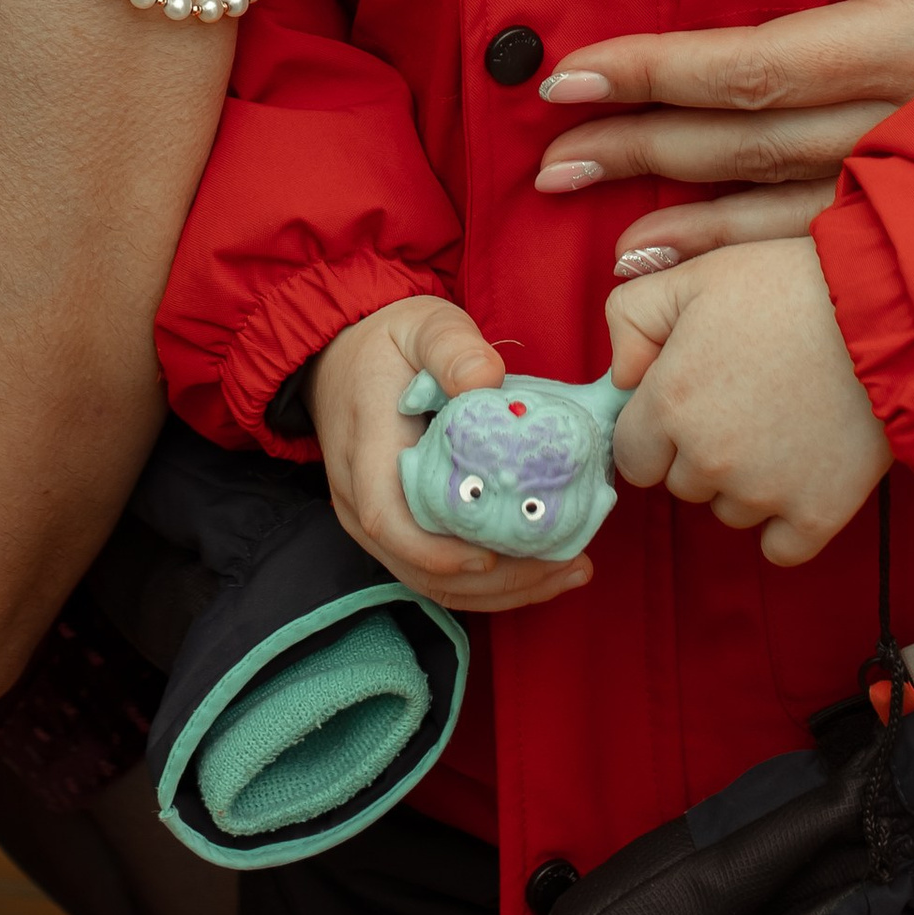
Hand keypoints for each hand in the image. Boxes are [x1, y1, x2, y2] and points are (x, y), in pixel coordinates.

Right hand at [313, 295, 597, 616]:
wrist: (344, 357)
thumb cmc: (390, 343)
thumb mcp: (422, 325)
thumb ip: (452, 346)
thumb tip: (485, 378)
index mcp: (366, 448)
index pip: (386, 517)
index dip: (437, 550)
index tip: (493, 555)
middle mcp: (360, 497)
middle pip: (419, 564)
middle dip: (494, 581)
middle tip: (567, 563)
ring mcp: (373, 519)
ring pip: (431, 578)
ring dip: (500, 589)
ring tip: (569, 570)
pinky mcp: (395, 528)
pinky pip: (437, 570)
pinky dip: (489, 581)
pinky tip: (542, 568)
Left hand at [529, 0, 913, 265]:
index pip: (756, 65)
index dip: (658, 71)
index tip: (572, 75)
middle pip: (755, 146)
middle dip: (647, 149)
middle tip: (552, 156)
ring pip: (790, 210)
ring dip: (692, 222)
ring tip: (604, 233)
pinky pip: (840, 239)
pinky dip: (760, 259)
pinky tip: (703, 273)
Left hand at [607, 241, 888, 563]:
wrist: (885, 314)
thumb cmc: (786, 287)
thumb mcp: (694, 276)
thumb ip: (630, 316)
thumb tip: (620, 374)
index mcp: (669, 403)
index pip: (631, 457)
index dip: (655, 431)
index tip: (688, 404)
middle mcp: (708, 459)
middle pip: (681, 485)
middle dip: (700, 453)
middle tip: (744, 402)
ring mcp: (763, 493)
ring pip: (729, 513)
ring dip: (744, 484)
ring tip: (782, 425)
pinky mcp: (817, 516)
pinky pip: (778, 548)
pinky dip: (785, 524)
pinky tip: (800, 476)